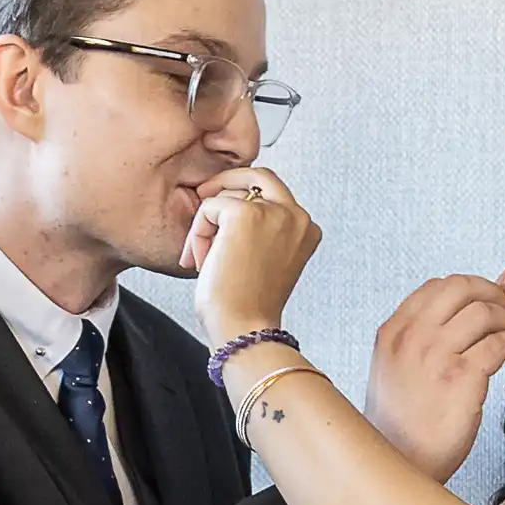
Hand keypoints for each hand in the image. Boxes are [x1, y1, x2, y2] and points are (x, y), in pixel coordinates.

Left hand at [182, 168, 321, 344]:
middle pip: (256, 175)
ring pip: (226, 194)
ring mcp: (274, 213)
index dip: (243, 202)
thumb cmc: (248, 304)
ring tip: (204, 257)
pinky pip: (209, 207)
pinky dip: (197, 234)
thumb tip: (229, 199)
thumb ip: (261, 228)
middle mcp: (297, 216)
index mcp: (306, 229)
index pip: (273, 192)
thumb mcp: (265, 258)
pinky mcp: (245, 214)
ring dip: (207, 224)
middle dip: (224, 184)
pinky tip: (202, 261)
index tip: (224, 226)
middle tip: (203, 201)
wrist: (244, 329)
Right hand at [366, 276, 504, 480]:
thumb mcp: (391, 370)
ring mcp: (435, 355)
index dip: (470, 288)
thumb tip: (451, 320)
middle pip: (462, 288)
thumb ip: (414, 341)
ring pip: (485, 312)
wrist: (404, 462)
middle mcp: (411, 336)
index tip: (486, 300)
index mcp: (393, 331)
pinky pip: (499, 343)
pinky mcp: (461, 377)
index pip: (436, 286)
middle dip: (492, 295)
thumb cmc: (401, 424)